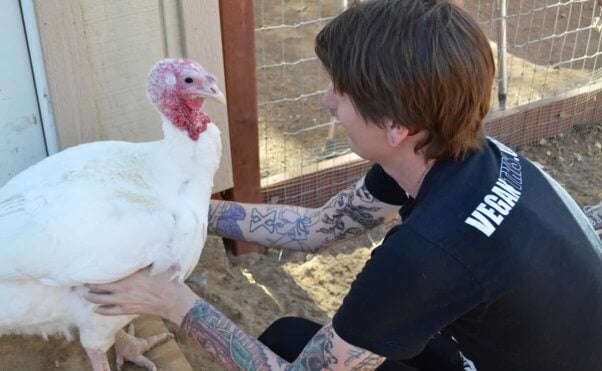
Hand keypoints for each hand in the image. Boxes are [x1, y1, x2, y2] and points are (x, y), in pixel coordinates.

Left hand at [84, 267, 198, 324]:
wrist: (173, 301)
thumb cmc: (168, 280)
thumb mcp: (157, 264)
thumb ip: (145, 258)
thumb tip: (142, 247)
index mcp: (129, 274)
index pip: (105, 271)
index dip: (94, 269)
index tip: (88, 266)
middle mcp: (122, 287)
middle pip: (96, 285)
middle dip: (87, 283)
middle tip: (81, 280)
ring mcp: (122, 300)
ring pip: (98, 299)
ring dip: (90, 296)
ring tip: (86, 293)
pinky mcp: (126, 310)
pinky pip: (107, 311)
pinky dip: (100, 310)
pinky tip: (97, 308)